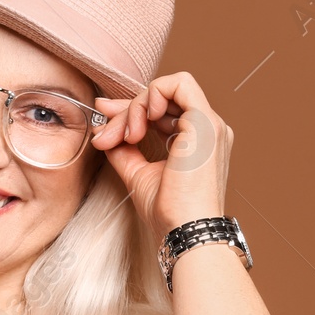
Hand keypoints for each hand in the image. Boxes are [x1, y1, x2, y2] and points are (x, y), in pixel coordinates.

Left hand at [92, 72, 233, 240]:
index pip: (163, 111)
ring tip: (126, 137)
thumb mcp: (138, 174)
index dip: (131, 110)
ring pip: (167, 88)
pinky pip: (177, 84)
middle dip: (126, 110)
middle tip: (105, 134)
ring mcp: (209, 123)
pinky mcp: (205, 121)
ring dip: (136, 106)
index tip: (104, 121)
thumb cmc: (168, 212)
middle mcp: (208, 128)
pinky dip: (152, 95)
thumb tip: (104, 130)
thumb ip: (124, 150)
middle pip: (162, 99)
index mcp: (198, 140)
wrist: (184, 230)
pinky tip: (141, 124)